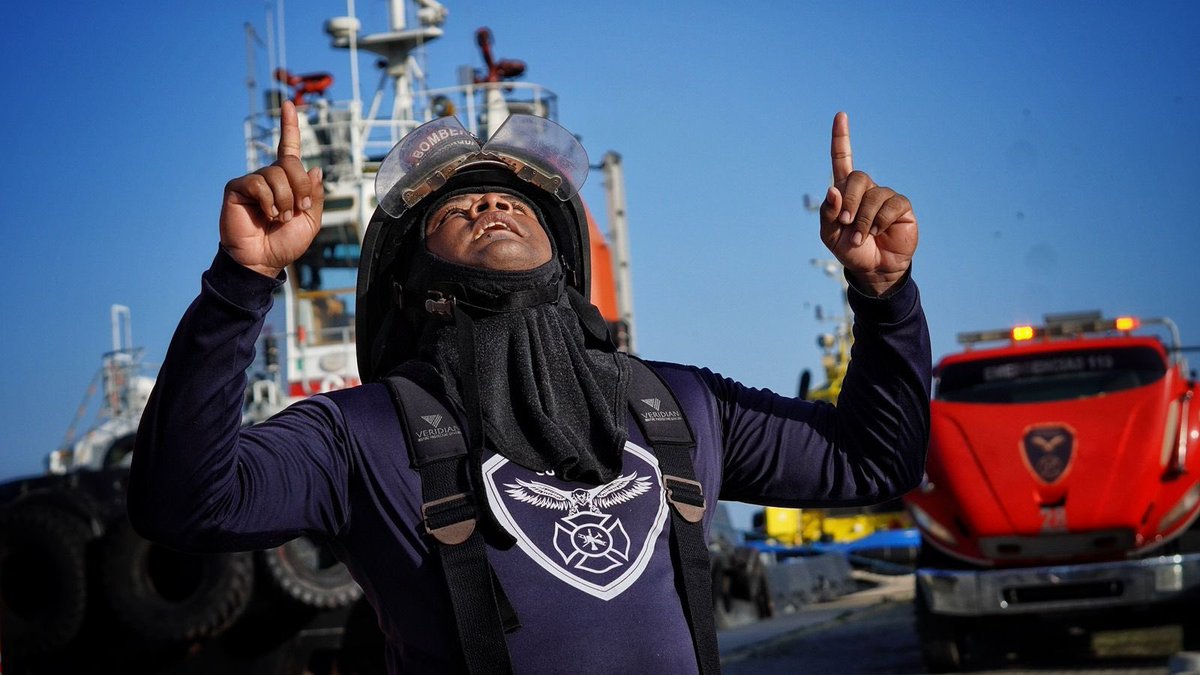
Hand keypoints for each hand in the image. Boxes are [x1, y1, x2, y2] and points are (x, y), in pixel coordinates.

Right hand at [220, 100, 324, 277]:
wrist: (263, 260)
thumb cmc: (284, 242)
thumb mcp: (311, 220)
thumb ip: (315, 195)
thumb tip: (315, 168)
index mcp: (287, 181)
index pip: (289, 148)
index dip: (290, 126)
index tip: (289, 104)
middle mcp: (269, 176)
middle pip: (291, 163)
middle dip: (301, 189)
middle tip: (298, 211)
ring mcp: (252, 181)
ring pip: (276, 175)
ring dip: (285, 200)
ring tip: (279, 218)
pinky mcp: (236, 188)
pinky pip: (258, 183)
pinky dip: (268, 201)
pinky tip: (266, 215)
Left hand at [819, 112, 916, 296]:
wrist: (872, 268)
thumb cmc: (850, 249)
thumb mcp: (830, 235)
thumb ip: (827, 214)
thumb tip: (832, 190)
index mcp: (845, 192)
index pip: (842, 159)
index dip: (841, 138)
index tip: (841, 115)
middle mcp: (866, 189)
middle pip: (857, 177)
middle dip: (849, 201)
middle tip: (845, 223)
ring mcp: (885, 197)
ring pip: (873, 195)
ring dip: (863, 219)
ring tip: (861, 236)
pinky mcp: (902, 207)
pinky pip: (891, 205)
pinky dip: (880, 220)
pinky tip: (878, 232)